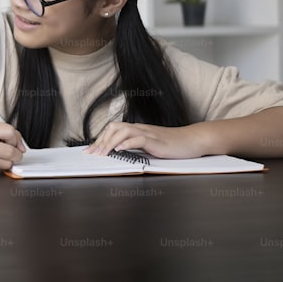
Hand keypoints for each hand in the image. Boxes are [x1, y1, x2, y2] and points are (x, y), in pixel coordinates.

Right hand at [0, 120, 25, 173]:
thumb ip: (3, 130)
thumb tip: (21, 145)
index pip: (9, 132)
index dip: (16, 137)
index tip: (15, 140)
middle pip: (10, 152)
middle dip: (17, 153)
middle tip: (15, 151)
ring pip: (6, 164)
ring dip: (9, 160)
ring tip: (3, 155)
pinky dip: (0, 166)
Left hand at [84, 122, 206, 159]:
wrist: (193, 140)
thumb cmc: (174, 144)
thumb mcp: (151, 146)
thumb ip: (137, 147)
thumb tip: (121, 153)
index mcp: (137, 130)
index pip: (113, 130)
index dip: (100, 139)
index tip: (90, 150)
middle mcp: (140, 129)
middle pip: (114, 128)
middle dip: (101, 140)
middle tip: (92, 153)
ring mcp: (148, 133)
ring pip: (123, 131)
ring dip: (110, 142)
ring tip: (102, 153)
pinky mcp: (156, 140)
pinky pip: (138, 138)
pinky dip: (127, 143)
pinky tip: (119, 150)